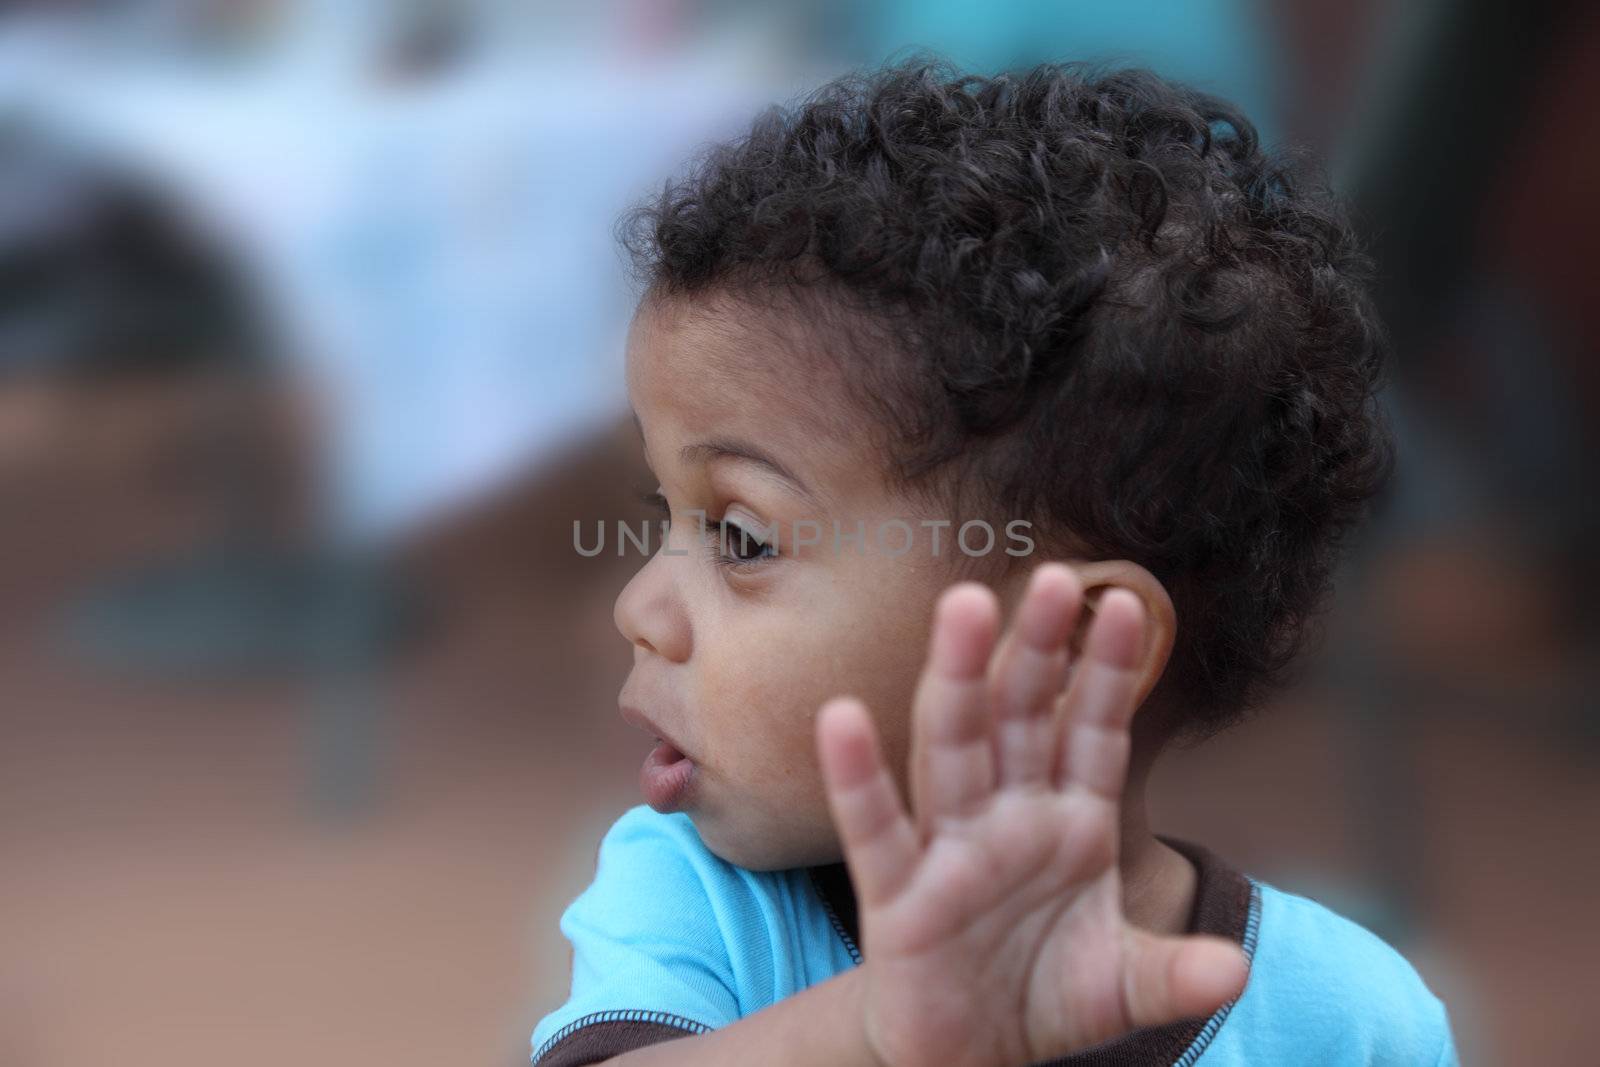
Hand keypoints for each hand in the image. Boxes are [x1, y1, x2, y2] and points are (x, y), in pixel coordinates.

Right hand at [815, 564, 1248, 1066]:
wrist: (968, 1054)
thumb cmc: (1041, 994)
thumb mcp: (1121, 987)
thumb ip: (1173, 974)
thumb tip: (1235, 973)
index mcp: (1070, 825)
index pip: (1092, 733)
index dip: (1106, 673)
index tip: (1127, 604)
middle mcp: (1008, 820)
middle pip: (1020, 719)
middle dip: (1038, 650)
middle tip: (1054, 577)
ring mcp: (950, 851)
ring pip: (953, 749)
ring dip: (961, 679)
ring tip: (966, 607)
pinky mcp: (897, 898)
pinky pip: (877, 831)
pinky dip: (859, 779)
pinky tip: (843, 719)